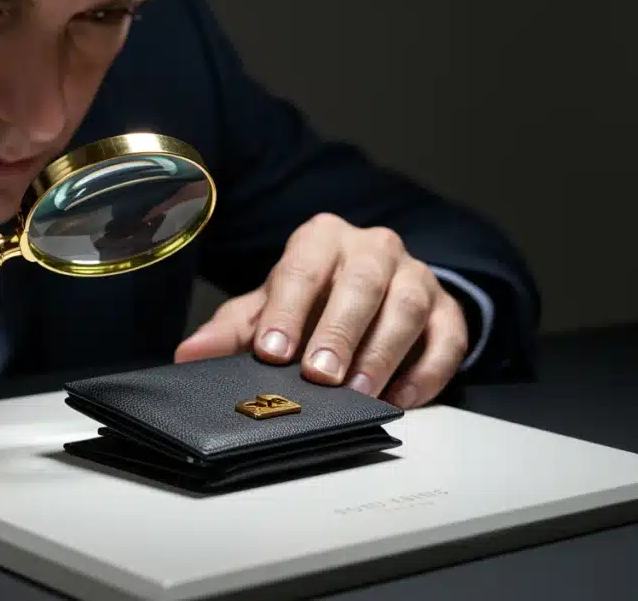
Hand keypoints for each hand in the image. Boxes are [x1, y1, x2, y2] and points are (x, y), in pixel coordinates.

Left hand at [175, 214, 468, 408]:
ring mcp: (416, 276)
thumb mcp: (270, 306)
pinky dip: (428, 370)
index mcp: (322, 239)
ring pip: (407, 306)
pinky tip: (403, 398)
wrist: (373, 287)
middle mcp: (373, 248)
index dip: (288, 309)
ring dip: (383, 352)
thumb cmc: (315, 297)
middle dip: (340, 330)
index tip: (272, 351)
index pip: (303, 268)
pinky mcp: (448, 309)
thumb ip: (232, 330)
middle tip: (320, 374)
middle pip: (362, 282)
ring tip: (358, 392)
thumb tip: (189, 355)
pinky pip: (447, 336)